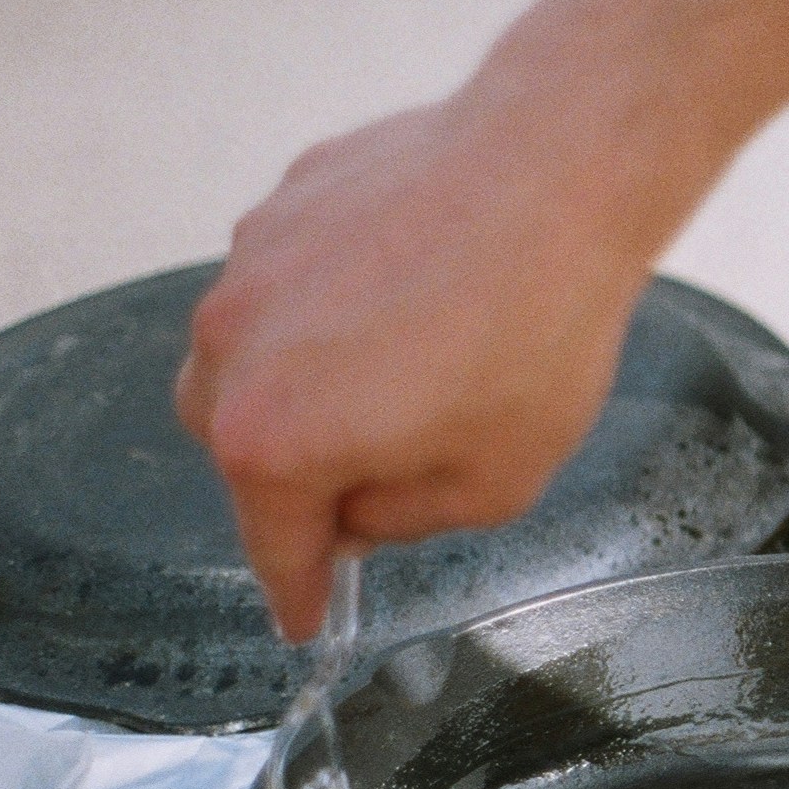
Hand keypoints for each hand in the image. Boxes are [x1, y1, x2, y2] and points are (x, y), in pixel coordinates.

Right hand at [173, 91, 660, 640]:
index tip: (305, 617)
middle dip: (298, 474)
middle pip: (239, 444)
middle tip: (380, 478)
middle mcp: (231, 346)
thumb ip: (407, 518)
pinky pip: (292, 277)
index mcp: (270, 439)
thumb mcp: (497, 482)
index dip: (299, 591)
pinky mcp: (286, 200)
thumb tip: (362, 513)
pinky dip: (335, 302)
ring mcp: (249, 263)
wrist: (557, 171)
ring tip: (417, 368)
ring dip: (313, 379)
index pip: (273, 544)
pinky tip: (420, 294)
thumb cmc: (536, 329)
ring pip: (255, 352)